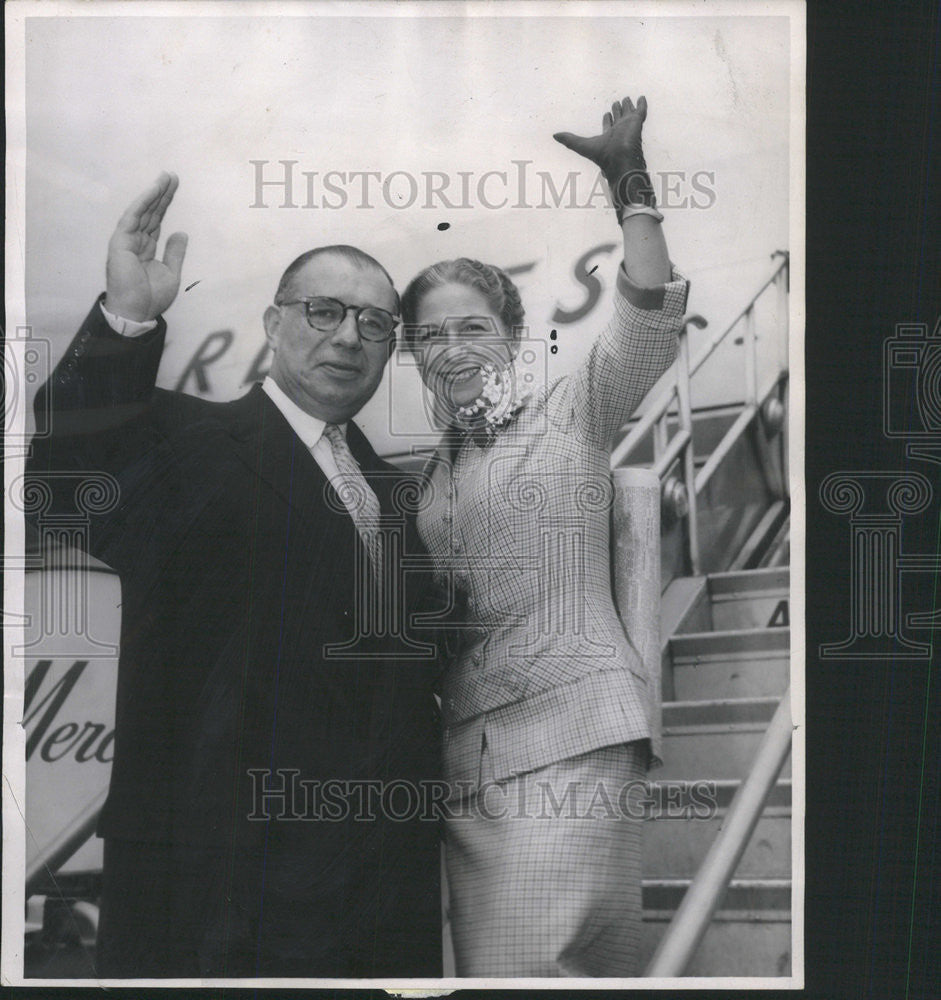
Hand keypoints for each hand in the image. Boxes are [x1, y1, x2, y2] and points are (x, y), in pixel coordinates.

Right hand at [104, 172, 187, 321]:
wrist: (137, 312)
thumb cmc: (151, 297)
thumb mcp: (171, 272)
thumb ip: (175, 252)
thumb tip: (181, 232)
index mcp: (146, 247)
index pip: (156, 220)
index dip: (165, 204)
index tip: (174, 187)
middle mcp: (135, 241)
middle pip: (150, 212)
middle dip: (161, 194)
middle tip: (172, 176)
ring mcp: (126, 240)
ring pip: (142, 211)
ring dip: (153, 193)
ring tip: (165, 178)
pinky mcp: (120, 242)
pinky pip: (132, 217)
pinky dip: (142, 203)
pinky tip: (153, 190)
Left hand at [554, 96, 655, 208]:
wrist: (619, 158)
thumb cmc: (601, 155)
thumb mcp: (580, 145)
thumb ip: (568, 140)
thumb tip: (554, 135)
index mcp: (608, 136)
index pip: (608, 126)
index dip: (607, 120)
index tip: (606, 114)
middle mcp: (618, 131)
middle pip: (618, 118)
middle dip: (617, 110)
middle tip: (616, 102)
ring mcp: (628, 126)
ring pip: (628, 113)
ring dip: (627, 106)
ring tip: (626, 98)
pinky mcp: (637, 122)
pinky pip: (641, 110)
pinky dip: (641, 104)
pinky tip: (642, 97)